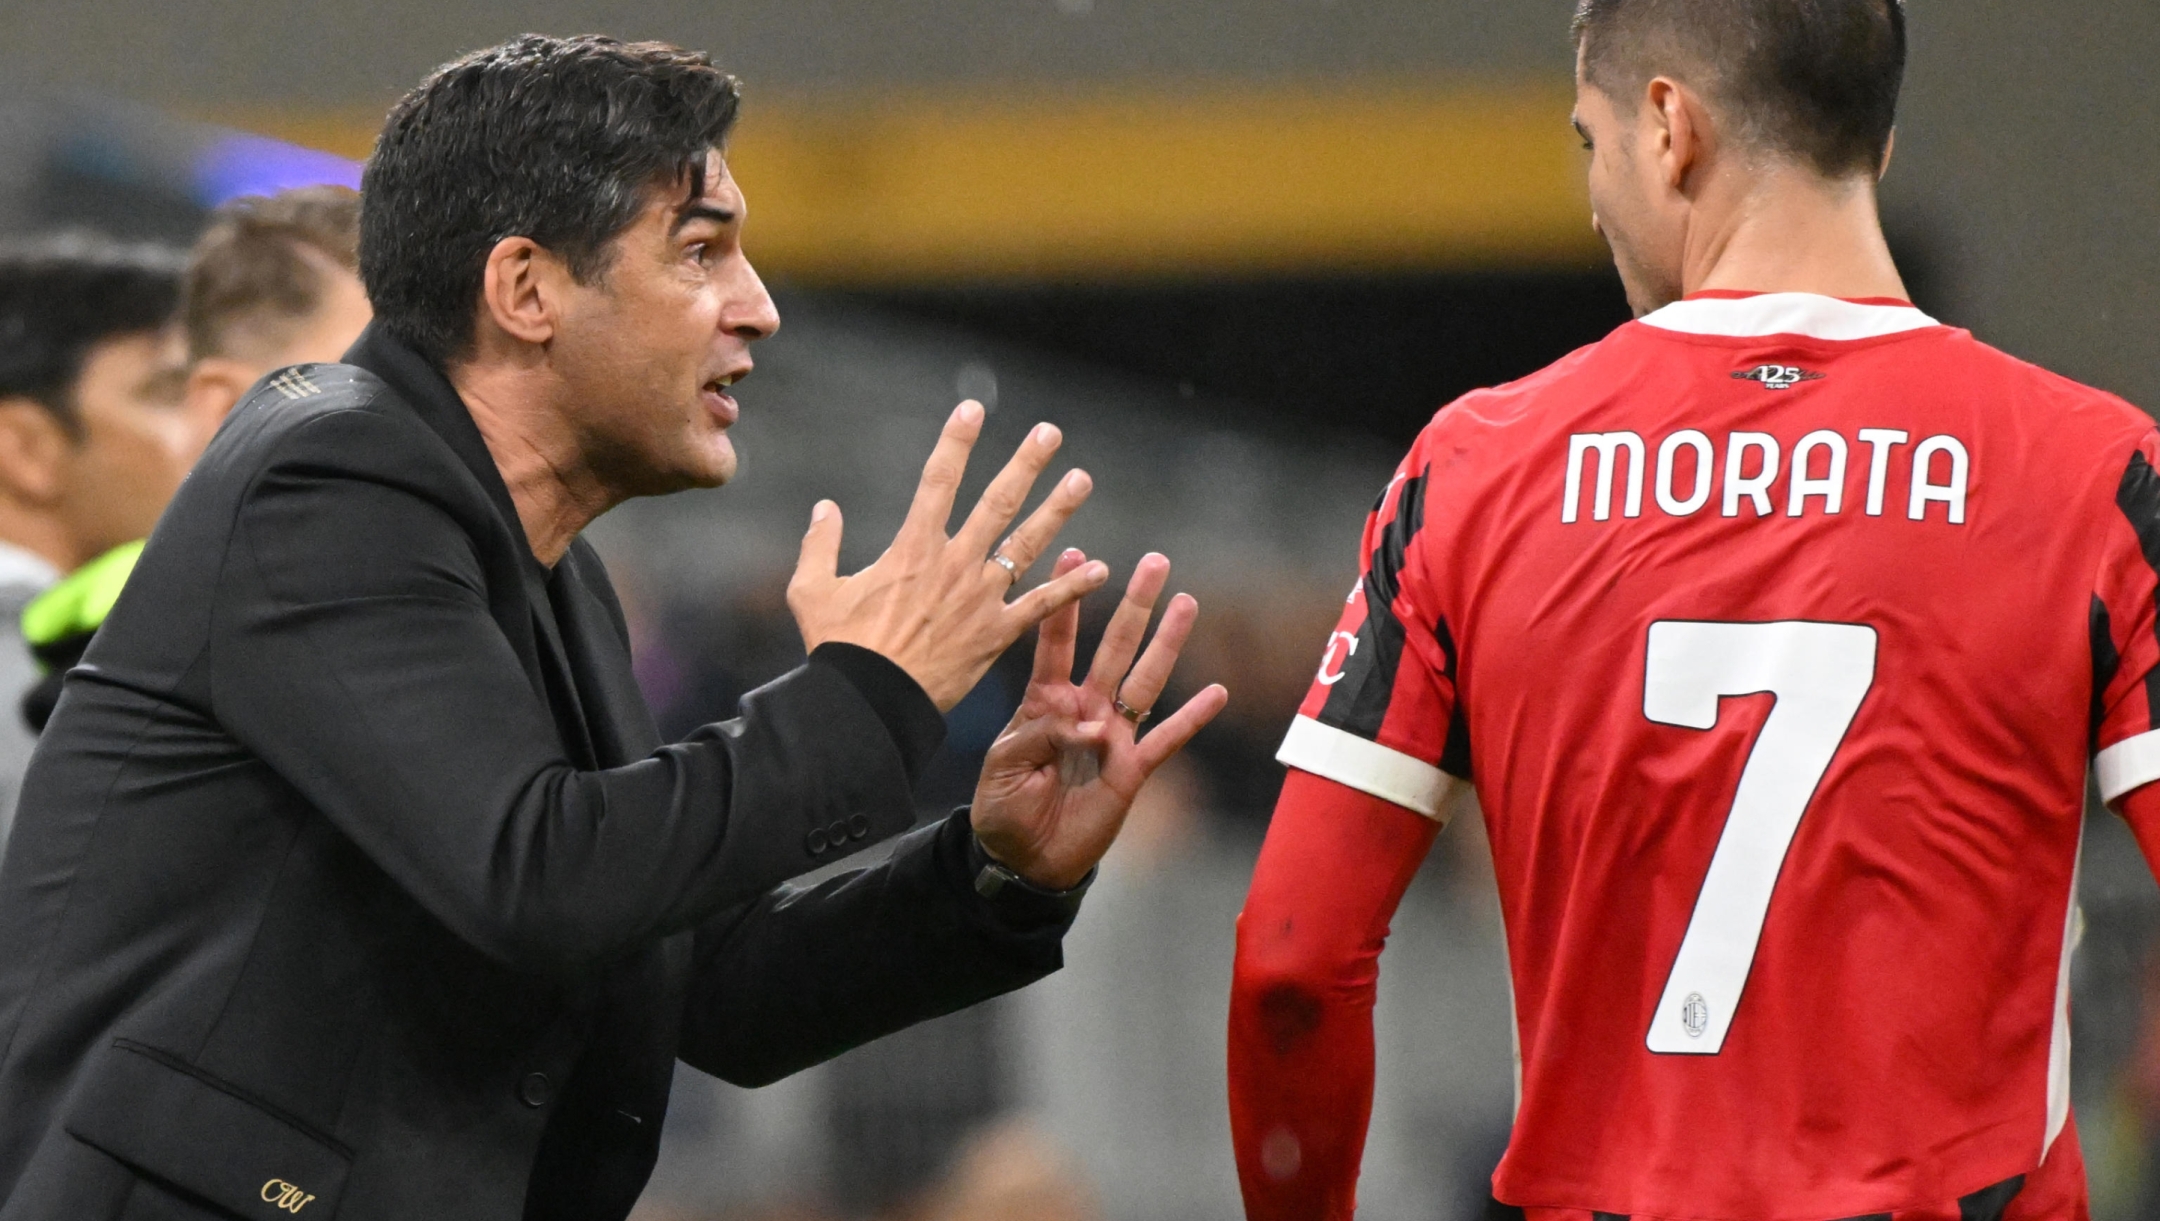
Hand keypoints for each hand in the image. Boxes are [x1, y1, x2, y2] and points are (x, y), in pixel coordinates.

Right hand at [789, 401, 1107, 709]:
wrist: (871, 700)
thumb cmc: (840, 648)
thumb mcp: (812, 590)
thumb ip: (820, 545)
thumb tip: (824, 508)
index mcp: (913, 547)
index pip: (938, 479)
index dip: (957, 440)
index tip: (973, 407)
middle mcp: (954, 563)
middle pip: (997, 501)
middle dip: (1026, 464)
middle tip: (1050, 434)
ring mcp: (981, 596)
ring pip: (1027, 543)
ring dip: (1057, 509)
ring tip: (1082, 479)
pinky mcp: (997, 633)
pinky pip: (1043, 605)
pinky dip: (1072, 586)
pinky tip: (1099, 567)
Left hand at [971, 550, 1230, 889]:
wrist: (1023, 858)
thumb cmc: (1003, 807)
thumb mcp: (1004, 765)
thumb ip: (1041, 735)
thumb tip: (1092, 724)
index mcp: (1044, 701)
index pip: (1056, 642)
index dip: (1065, 602)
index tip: (1075, 555)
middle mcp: (1084, 708)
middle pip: (1115, 647)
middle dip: (1133, 604)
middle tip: (1154, 562)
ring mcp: (1113, 737)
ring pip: (1146, 680)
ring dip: (1167, 642)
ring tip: (1186, 602)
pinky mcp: (1133, 770)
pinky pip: (1167, 739)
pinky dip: (1191, 717)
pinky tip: (1217, 692)